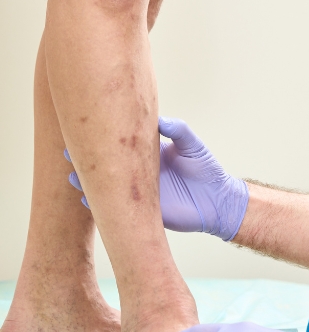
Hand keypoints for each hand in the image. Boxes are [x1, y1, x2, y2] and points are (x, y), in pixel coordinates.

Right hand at [66, 117, 248, 240]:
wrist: (217, 199)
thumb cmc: (206, 168)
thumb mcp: (191, 144)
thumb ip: (177, 130)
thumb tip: (158, 119)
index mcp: (149, 154)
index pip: (121, 145)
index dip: (104, 139)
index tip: (84, 129)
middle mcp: (140, 174)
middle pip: (109, 166)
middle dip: (88, 161)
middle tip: (67, 153)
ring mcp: (140, 193)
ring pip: (109, 188)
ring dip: (90, 185)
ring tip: (72, 177)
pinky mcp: (145, 212)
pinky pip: (119, 210)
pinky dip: (103, 207)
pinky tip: (89, 201)